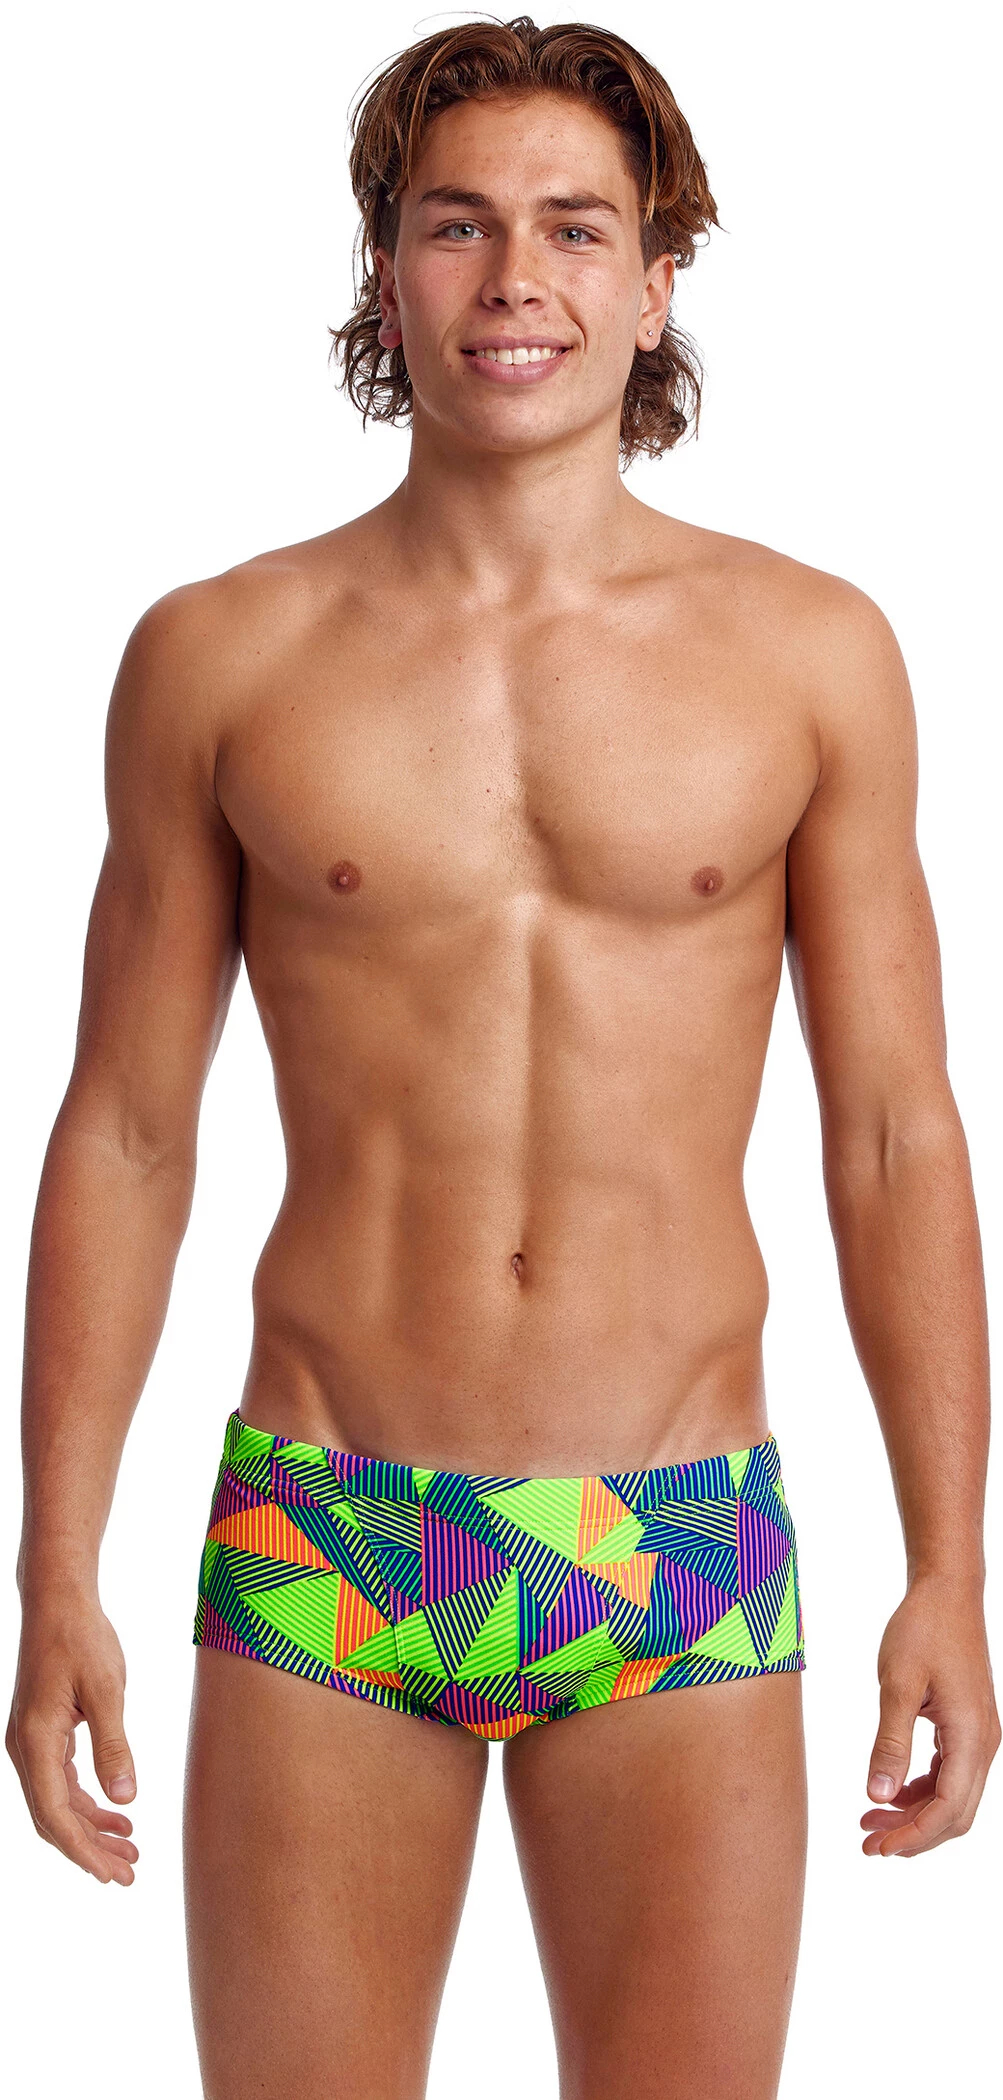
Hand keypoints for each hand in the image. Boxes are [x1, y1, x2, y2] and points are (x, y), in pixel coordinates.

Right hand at [6, 1597, 139, 1883]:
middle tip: (129, 1874)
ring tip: (130, 1849)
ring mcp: (30, 1742)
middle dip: (89, 1850)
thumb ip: (114, 1746)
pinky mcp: (41, 1733)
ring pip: (56, 1803)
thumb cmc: (82, 1638)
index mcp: (36, 1742)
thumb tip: (125, 1799)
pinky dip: (86, 1802)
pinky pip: (59, 1782)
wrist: (58, 1601)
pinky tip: (116, 1813)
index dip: (84, 1851)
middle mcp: (24, 1749)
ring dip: (90, 1829)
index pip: (56, 1815)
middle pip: (53, 1818)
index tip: (113, 1875)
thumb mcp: (107, 1690)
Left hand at [862, 1573, 1000, 1856]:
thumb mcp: (898, 1684)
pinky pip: (950, 1775)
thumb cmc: (923, 1629)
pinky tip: (889, 1792)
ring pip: (953, 1797)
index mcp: (970, 1737)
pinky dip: (921, 1791)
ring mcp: (979, 1736)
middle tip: (868, 1845)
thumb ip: (889, 1742)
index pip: (947, 1810)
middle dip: (913, 1836)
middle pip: (955, 1814)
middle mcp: (983, 1743)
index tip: (876, 1848)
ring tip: (870, 1823)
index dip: (913, 1837)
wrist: (947, 1592)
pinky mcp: (968, 1726)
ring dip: (915, 1816)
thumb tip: (877, 1796)